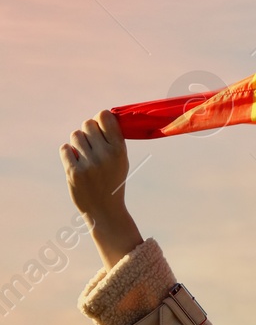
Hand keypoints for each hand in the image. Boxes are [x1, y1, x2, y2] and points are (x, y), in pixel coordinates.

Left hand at [61, 110, 142, 267]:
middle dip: (88, 131)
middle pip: (88, 124)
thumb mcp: (121, 160)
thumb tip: (101, 115)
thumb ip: (113, 140)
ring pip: (75, 135)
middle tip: (91, 143)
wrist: (104, 209)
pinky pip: (65, 149)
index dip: (100, 118)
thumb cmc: (112, 180)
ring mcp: (89, 163)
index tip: (100, 125)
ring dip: (78, 142)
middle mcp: (105, 155)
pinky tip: (76, 162)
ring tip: (84, 155)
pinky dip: (68, 153)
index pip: (105, 117)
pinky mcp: (74, 171)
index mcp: (120, 150)